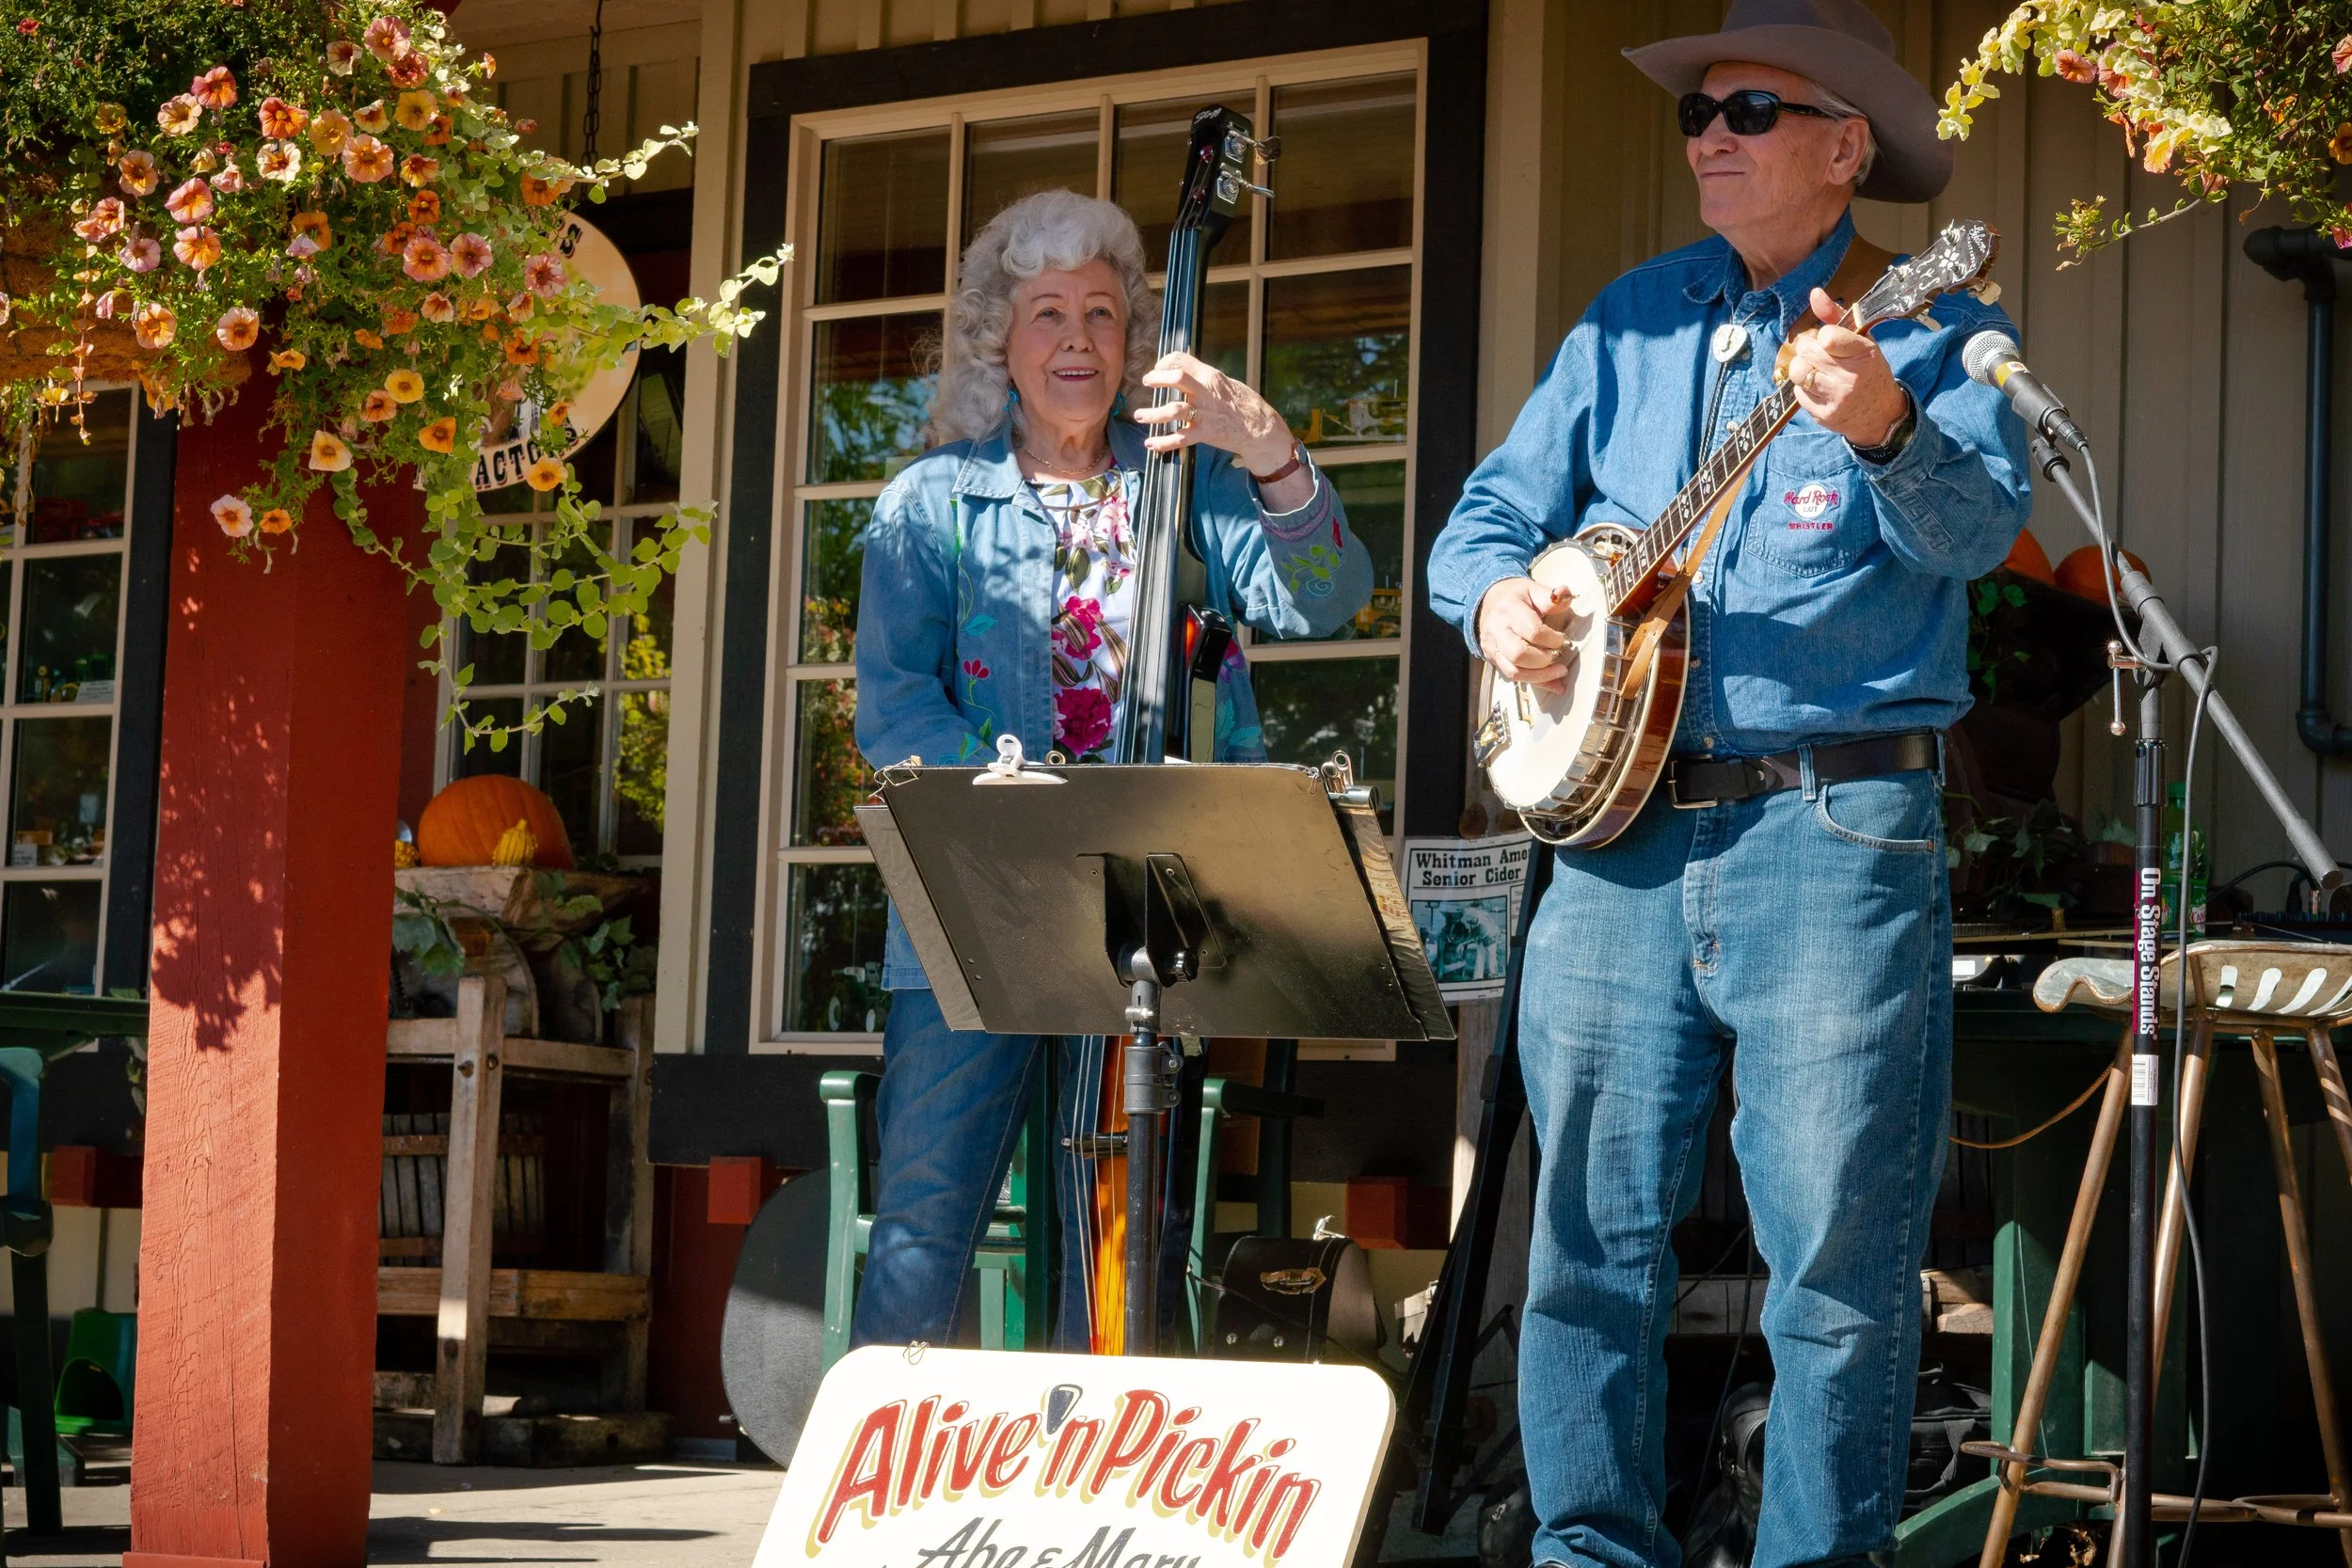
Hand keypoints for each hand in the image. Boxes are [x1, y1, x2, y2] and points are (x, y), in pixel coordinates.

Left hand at [1132, 351, 1294, 473]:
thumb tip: (1186, 371)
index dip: (1165, 362)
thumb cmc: (1243, 405)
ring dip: (1152, 414)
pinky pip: (1180, 438)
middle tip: (1146, 382)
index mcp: (1211, 376)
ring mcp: (1205, 413)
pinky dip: (1163, 442)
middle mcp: (1206, 392)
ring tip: (1139, 415)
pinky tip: (1150, 444)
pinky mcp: (1205, 433)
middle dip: (1157, 378)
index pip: (1183, 360)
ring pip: (1173, 410)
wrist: (1259, 428)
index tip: (1157, 368)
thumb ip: (1205, 378)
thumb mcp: (1225, 383)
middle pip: (1177, 377)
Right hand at [1477, 577, 1570, 692]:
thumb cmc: (1515, 596)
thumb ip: (1550, 596)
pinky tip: (1552, 682)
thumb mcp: (1532, 589)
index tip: (1562, 639)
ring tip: (1559, 671)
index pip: (1533, 631)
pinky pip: (1513, 676)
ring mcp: (1493, 647)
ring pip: (1514, 671)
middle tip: (1559, 655)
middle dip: (1544, 660)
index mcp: (1509, 609)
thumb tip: (1565, 595)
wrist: (1487, 601)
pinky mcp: (1493, 659)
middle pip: (1519, 654)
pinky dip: (1535, 681)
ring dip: (1540, 676)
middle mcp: (1497, 630)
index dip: (1552, 639)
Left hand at [1788, 287, 1908, 447]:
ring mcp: (1837, 398)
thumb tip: (1814, 293)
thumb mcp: (1862, 341)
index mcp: (1865, 353)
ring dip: (1802, 368)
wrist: (1880, 414)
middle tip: (1820, 354)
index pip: (1827, 336)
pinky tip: (1819, 388)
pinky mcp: (1824, 415)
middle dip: (1808, 349)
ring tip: (1816, 369)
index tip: (1830, 341)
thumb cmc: (1869, 371)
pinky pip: (1798, 393)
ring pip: (1798, 372)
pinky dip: (1804, 388)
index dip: (1822, 336)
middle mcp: (1852, 377)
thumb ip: (1836, 316)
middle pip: (1806, 352)